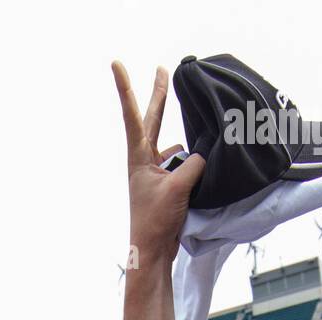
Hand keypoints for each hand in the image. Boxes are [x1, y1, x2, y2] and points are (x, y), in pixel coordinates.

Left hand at [111, 62, 204, 262]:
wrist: (151, 253)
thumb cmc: (155, 220)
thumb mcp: (179, 186)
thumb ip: (195, 163)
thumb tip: (204, 154)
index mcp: (139, 157)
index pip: (133, 115)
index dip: (126, 88)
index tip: (116, 64)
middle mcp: (145, 161)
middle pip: (153, 121)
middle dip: (160, 96)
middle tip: (162, 70)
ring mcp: (155, 173)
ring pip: (177, 150)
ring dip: (188, 155)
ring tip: (190, 178)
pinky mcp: (167, 186)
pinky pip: (185, 167)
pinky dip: (195, 170)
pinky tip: (201, 181)